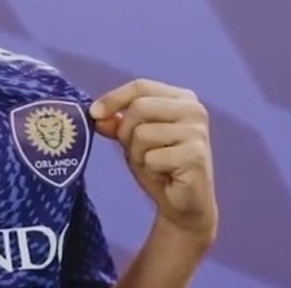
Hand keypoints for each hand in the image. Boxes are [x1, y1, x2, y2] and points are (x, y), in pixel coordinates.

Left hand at [90, 79, 216, 241]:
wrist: (183, 204)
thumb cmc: (159, 165)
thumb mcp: (133, 139)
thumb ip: (116, 122)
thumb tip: (96, 114)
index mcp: (182, 98)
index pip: (141, 86)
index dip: (114, 98)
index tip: (93, 114)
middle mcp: (194, 110)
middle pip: (139, 108)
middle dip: (127, 133)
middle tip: (137, 152)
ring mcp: (197, 132)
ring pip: (142, 134)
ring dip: (139, 155)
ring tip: (155, 164)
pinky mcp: (195, 156)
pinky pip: (152, 158)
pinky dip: (150, 170)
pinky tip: (165, 175)